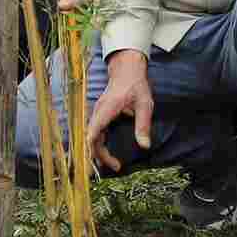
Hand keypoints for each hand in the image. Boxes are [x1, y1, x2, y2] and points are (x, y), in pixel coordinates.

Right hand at [84, 49, 154, 172]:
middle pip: (91, 139)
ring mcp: (98, 114)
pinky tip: (108, 154)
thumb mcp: (144, 104)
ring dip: (99, 152)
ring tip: (114, 164)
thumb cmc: (136, 85)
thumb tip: (144, 146)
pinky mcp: (100, 115)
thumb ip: (143, 125)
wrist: (127, 70)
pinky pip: (96, 133)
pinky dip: (100, 145)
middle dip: (100, 156)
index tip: (106, 162)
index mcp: (106, 110)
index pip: (93, 134)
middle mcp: (98, 113)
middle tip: (116, 167)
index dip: (95, 150)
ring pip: (93, 137)